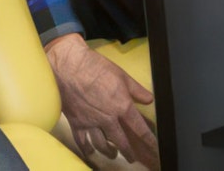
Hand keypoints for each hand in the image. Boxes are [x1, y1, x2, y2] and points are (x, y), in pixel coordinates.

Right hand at [46, 34, 158, 169]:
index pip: (140, 129)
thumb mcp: (121, 74)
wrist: (68, 64)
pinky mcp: (76, 122)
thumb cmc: (94, 66)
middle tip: (132, 158)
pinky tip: (90, 151)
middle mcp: (108, 119)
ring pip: (102, 146)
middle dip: (129, 153)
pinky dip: (87, 149)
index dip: (149, 141)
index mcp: (122, 106)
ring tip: (113, 154)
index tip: (154, 149)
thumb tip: (149, 100)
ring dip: (109, 152)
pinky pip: (82, 142)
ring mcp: (91, 122)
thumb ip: (137, 89)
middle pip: (122, 142)